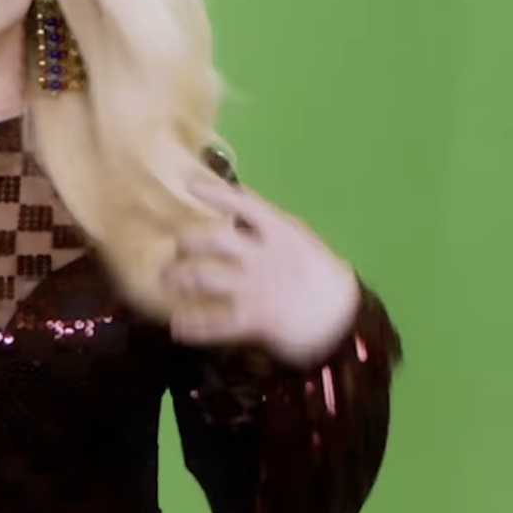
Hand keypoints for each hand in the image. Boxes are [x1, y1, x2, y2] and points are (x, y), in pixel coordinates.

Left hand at [165, 176, 360, 365]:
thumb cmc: (323, 279)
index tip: (191, 185)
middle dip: (187, 242)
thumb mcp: (302, 244)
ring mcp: (255, 287)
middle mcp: (263, 256)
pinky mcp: (254, 319)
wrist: (344, 319)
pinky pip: (214, 322)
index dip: (216, 193)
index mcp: (280, 233)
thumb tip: (243, 215)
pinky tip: (179, 327)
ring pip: (204, 277)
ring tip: (167, 280)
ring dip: (180, 278)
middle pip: (213, 240)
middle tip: (175, 248)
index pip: (244, 204)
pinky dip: (193, 325)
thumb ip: (272, 231)